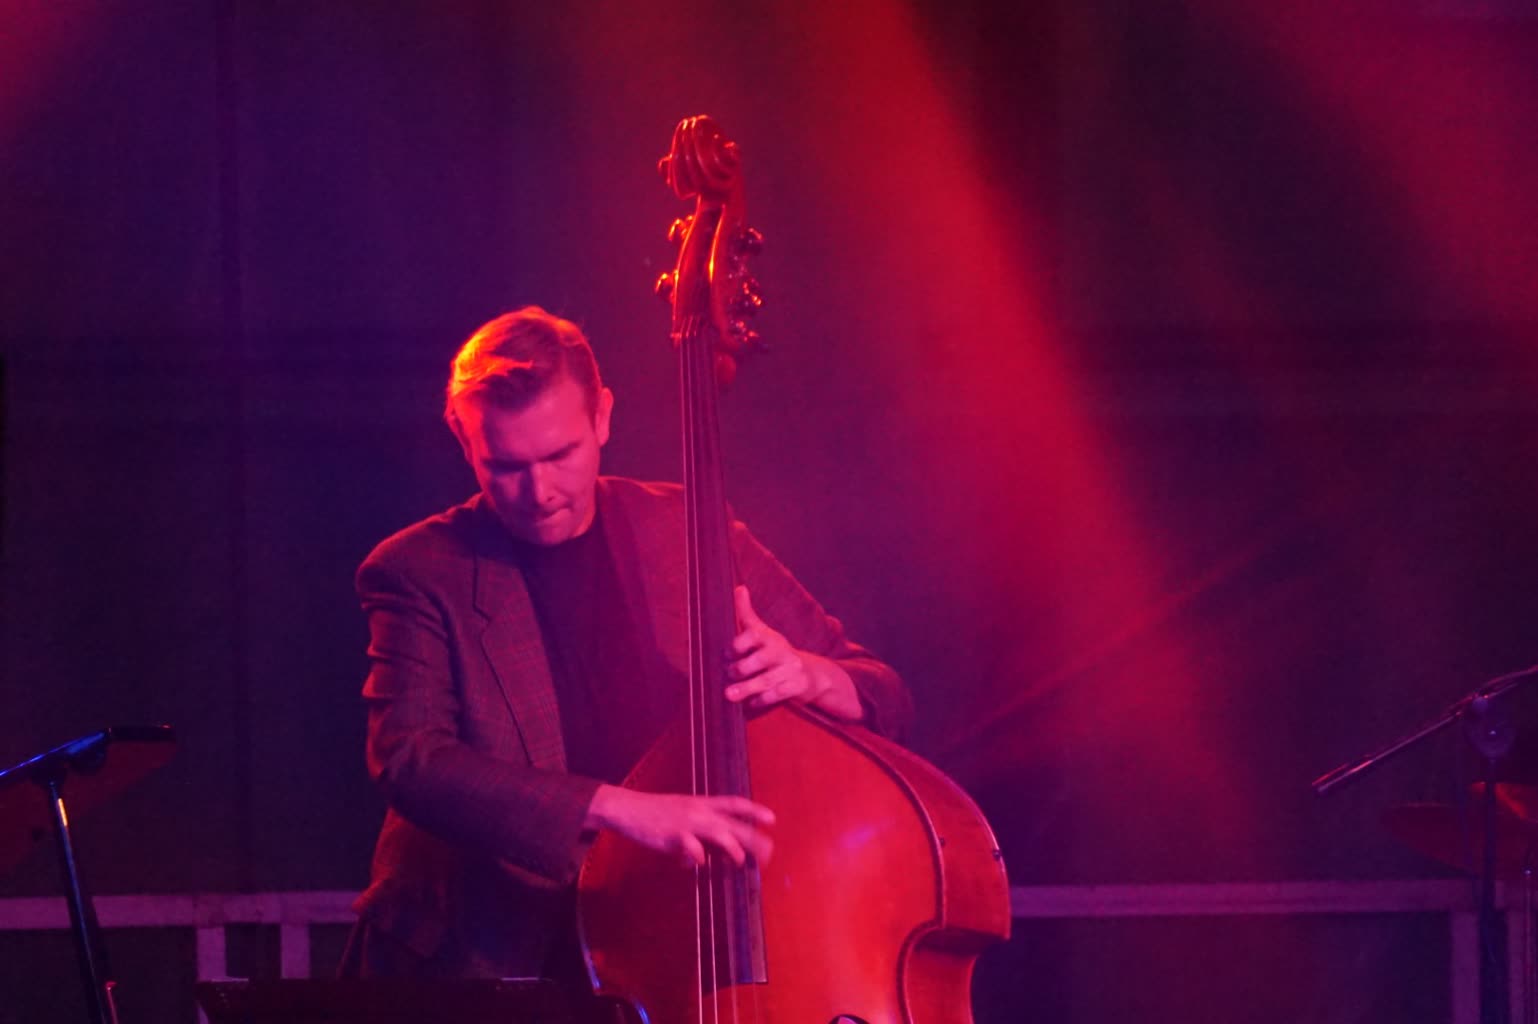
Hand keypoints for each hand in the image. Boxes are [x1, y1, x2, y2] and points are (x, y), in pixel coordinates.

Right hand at [586, 784, 774, 867]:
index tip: (772, 819)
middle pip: (734, 823)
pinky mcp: (673, 836)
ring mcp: (687, 823)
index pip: (734, 804)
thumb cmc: (656, 813)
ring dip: (733, 848)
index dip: (754, 810)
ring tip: (740, 861)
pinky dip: (698, 857)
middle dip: (753, 838)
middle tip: (768, 852)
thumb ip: (700, 831)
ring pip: (719, 833)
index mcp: (702, 803)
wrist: (628, 809)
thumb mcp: (682, 813)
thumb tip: (712, 853)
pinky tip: (699, 863)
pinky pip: (692, 848)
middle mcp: (699, 811)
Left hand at [725, 586, 863, 720]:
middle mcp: (781, 650)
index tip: (727, 653)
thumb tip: (738, 588)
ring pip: (766, 680)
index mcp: (770, 637)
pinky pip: (777, 694)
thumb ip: (747, 614)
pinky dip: (762, 699)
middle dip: (740, 669)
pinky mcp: (798, 686)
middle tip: (727, 675)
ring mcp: (791, 669)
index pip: (754, 635)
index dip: (738, 644)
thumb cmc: (778, 653)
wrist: (813, 674)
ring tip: (729, 694)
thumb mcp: (764, 632)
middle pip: (759, 660)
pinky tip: (751, 703)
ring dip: (746, 688)